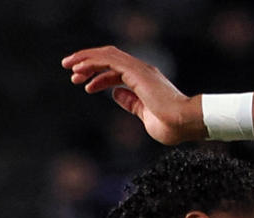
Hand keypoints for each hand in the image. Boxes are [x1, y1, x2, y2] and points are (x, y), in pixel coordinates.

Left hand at [63, 45, 201, 144]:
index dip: (98, 75)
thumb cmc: (171, 126)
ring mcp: (139, 70)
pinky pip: (110, 61)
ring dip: (86, 60)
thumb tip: (116, 94)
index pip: (116, 70)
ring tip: (70, 69)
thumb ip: (131, 103)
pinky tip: (80, 72)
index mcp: (144, 81)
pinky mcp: (137, 73)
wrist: (184, 123)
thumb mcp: (145, 115)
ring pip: (107, 56)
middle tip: (69, 69)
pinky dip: (93, 63)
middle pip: (109, 58)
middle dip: (87, 62)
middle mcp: (141, 71)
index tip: (83, 84)